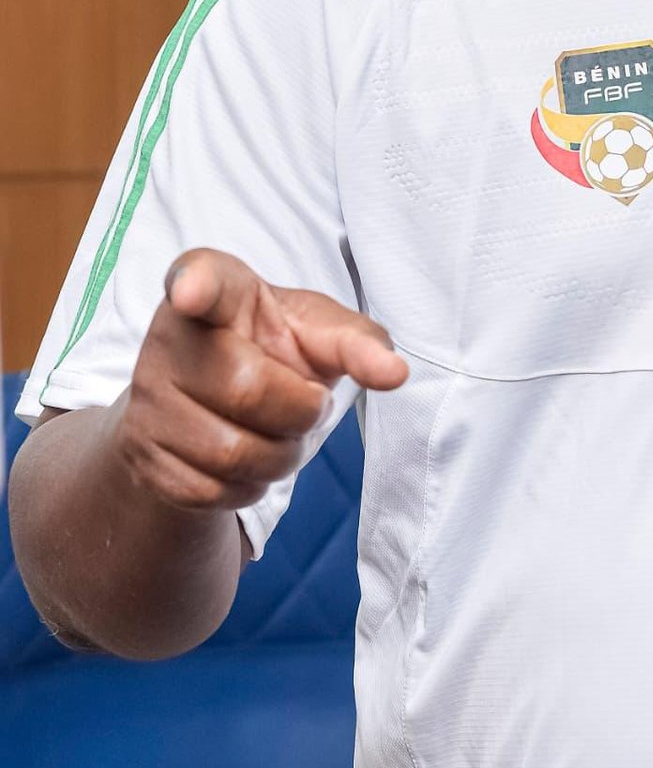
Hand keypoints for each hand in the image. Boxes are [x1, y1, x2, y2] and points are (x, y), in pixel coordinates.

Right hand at [112, 245, 407, 513]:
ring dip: (280, 456)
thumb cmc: (274, 352)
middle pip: (247, 389)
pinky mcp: (142, 454)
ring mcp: (147, 399)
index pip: (200, 277)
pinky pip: (210, 491)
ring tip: (280, 434)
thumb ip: (358, 341)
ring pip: (231, 452)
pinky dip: (250, 487)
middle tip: (308, 404)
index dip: (196, 284)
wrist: (210, 407)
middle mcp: (168, 338)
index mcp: (217, 289)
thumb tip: (394, 373)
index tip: (192, 291)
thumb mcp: (317, 332)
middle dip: (300, 411)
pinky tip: (249, 460)